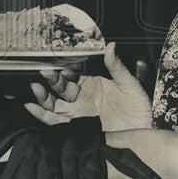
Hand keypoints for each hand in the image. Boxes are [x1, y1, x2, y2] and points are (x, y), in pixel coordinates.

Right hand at [25, 42, 151, 131]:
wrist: (144, 132)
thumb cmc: (139, 107)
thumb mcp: (129, 84)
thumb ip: (116, 66)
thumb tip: (111, 45)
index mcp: (93, 86)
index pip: (73, 77)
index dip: (65, 73)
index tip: (59, 68)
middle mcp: (83, 100)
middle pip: (61, 90)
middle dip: (52, 82)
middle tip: (44, 74)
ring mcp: (79, 115)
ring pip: (55, 106)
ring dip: (44, 98)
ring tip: (36, 89)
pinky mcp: (77, 130)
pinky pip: (57, 123)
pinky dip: (43, 116)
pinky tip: (33, 108)